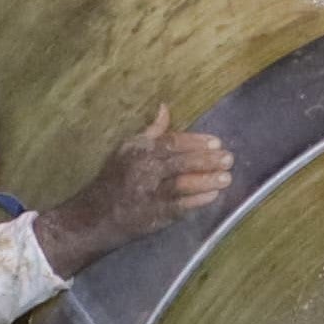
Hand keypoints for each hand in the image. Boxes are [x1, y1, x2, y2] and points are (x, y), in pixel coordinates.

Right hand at [36, 106, 235, 274]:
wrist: (95, 215)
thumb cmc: (115, 178)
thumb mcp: (127, 149)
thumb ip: (151, 131)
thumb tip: (164, 107)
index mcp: (138, 151)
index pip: (170, 142)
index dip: (195, 142)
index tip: (216, 142)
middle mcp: (142, 171)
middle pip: (179, 162)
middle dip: (206, 160)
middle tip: (228, 159)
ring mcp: (148, 194)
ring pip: (181, 184)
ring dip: (206, 180)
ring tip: (226, 177)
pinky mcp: (152, 216)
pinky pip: (178, 207)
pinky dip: (197, 201)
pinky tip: (213, 196)